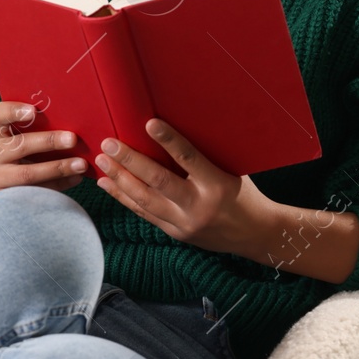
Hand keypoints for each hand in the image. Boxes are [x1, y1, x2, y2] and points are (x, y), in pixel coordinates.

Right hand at [0, 101, 86, 195]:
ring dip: (57, 168)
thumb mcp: (14, 140)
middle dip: (48, 142)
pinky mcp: (6, 199)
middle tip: (72, 139)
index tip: (33, 111)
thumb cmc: (14, 157)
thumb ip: (32, 129)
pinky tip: (76, 178)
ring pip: (28, 173)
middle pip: (19, 145)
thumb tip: (70, 120)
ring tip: (80, 164)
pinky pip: (36, 192)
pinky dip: (58, 185)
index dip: (13, 112)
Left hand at [94, 117, 279, 254]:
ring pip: (144, 200)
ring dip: (119, 180)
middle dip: (129, 162)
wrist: (256, 235)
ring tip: (101, 162)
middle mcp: (199, 206)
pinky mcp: (176, 233)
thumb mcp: (232, 171)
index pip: (189, 159)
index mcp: (218, 185)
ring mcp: (185, 223)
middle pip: (158, 181)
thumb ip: (204, 159)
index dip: (168, 140)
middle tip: (108, 144)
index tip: (149, 123)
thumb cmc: (246, 195)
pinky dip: (124, 198)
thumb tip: (172, 133)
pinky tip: (108, 184)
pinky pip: (144, 214)